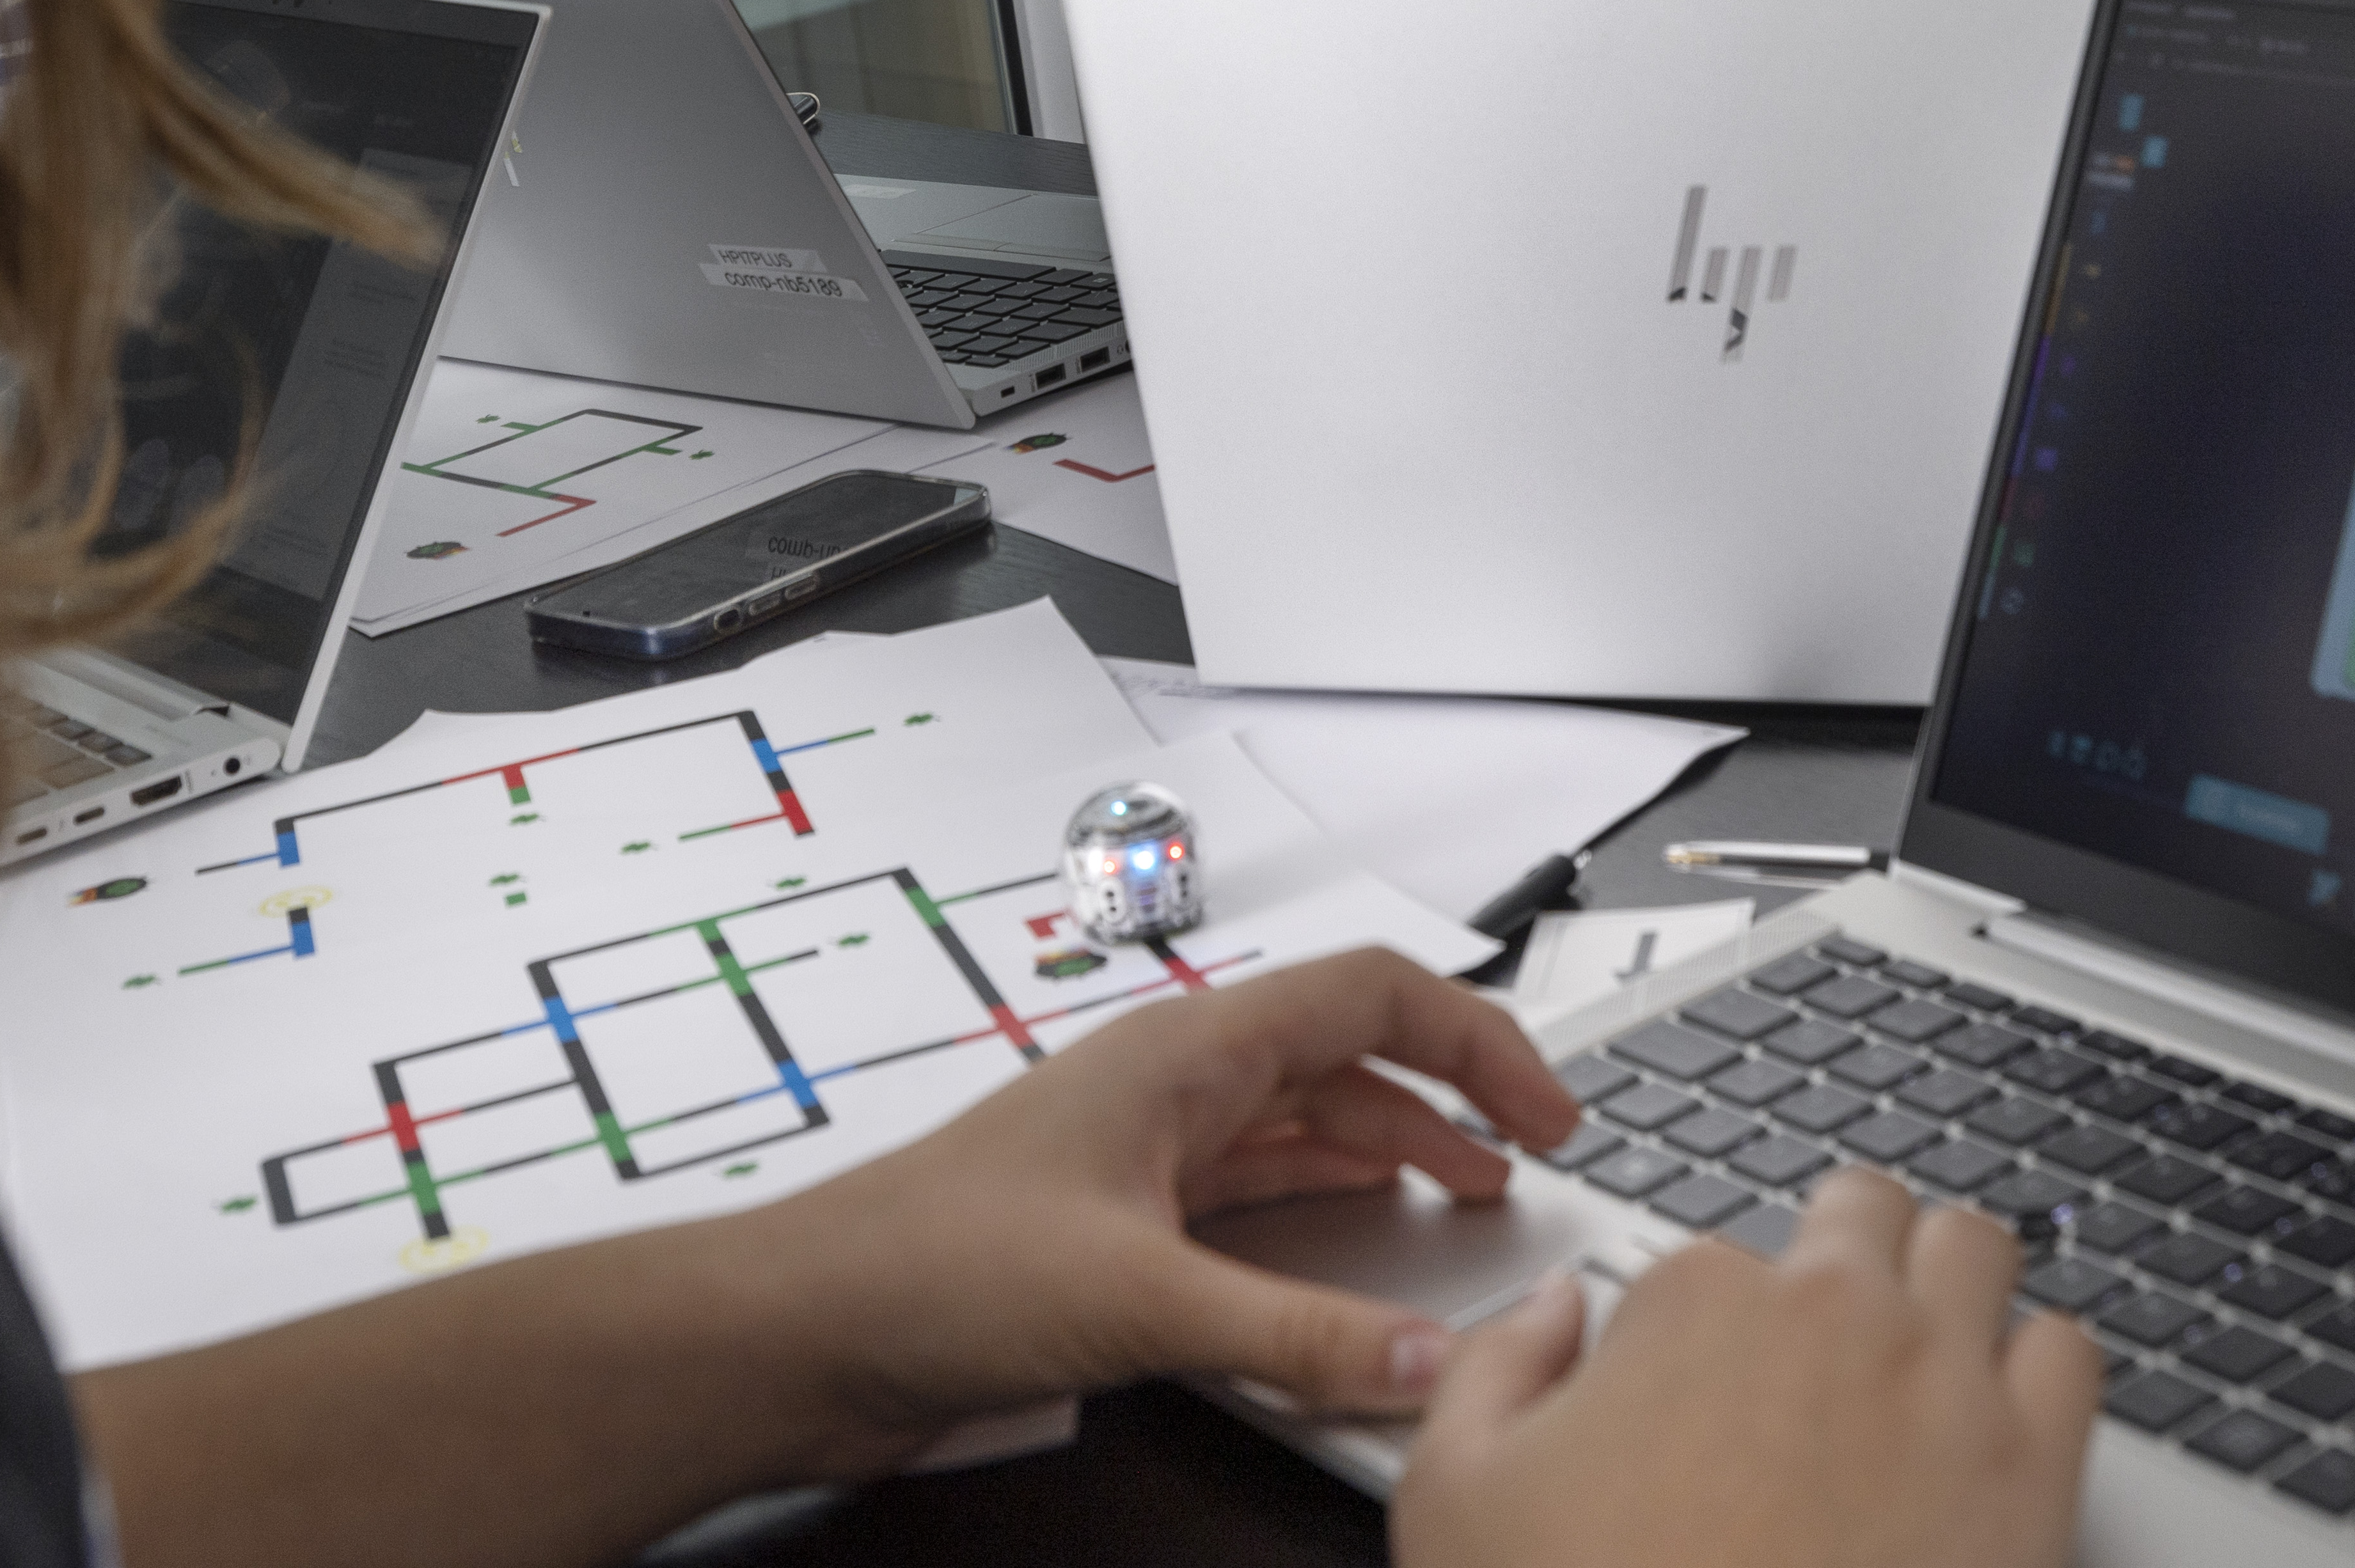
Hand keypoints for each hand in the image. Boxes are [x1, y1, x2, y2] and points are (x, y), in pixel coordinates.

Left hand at [740, 947, 1581, 1466]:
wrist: (808, 1331)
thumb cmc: (929, 1269)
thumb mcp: (1142, 1301)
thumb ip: (1298, 1333)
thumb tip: (1429, 1359)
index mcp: (1183, 1052)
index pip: (1367, 994)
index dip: (1474, 1039)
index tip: (1546, 1104)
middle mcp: (1171, 1086)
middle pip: (1346, 1053)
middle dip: (1451, 1091)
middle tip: (1535, 1149)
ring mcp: (1148, 1154)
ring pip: (1306, 1124)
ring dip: (1396, 1150)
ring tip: (1473, 1195)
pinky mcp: (1124, 1226)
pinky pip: (1260, 1197)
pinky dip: (1329, 1215)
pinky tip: (1364, 1252)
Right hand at [1396, 1172, 2096, 1567]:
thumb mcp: (1456, 1495)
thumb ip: (1492, 1367)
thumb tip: (1552, 1311)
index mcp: (1693, 1300)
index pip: (1713, 1253)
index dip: (1702, 1323)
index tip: (1698, 1385)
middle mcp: (1830, 1316)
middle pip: (1866, 1211)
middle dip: (1845, 1253)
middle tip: (1821, 1332)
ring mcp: (1941, 1384)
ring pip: (1978, 1249)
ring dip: (1949, 1284)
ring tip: (1919, 1350)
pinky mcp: (2031, 1469)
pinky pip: (2072, 1355)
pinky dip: (2039, 1369)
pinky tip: (1997, 1416)